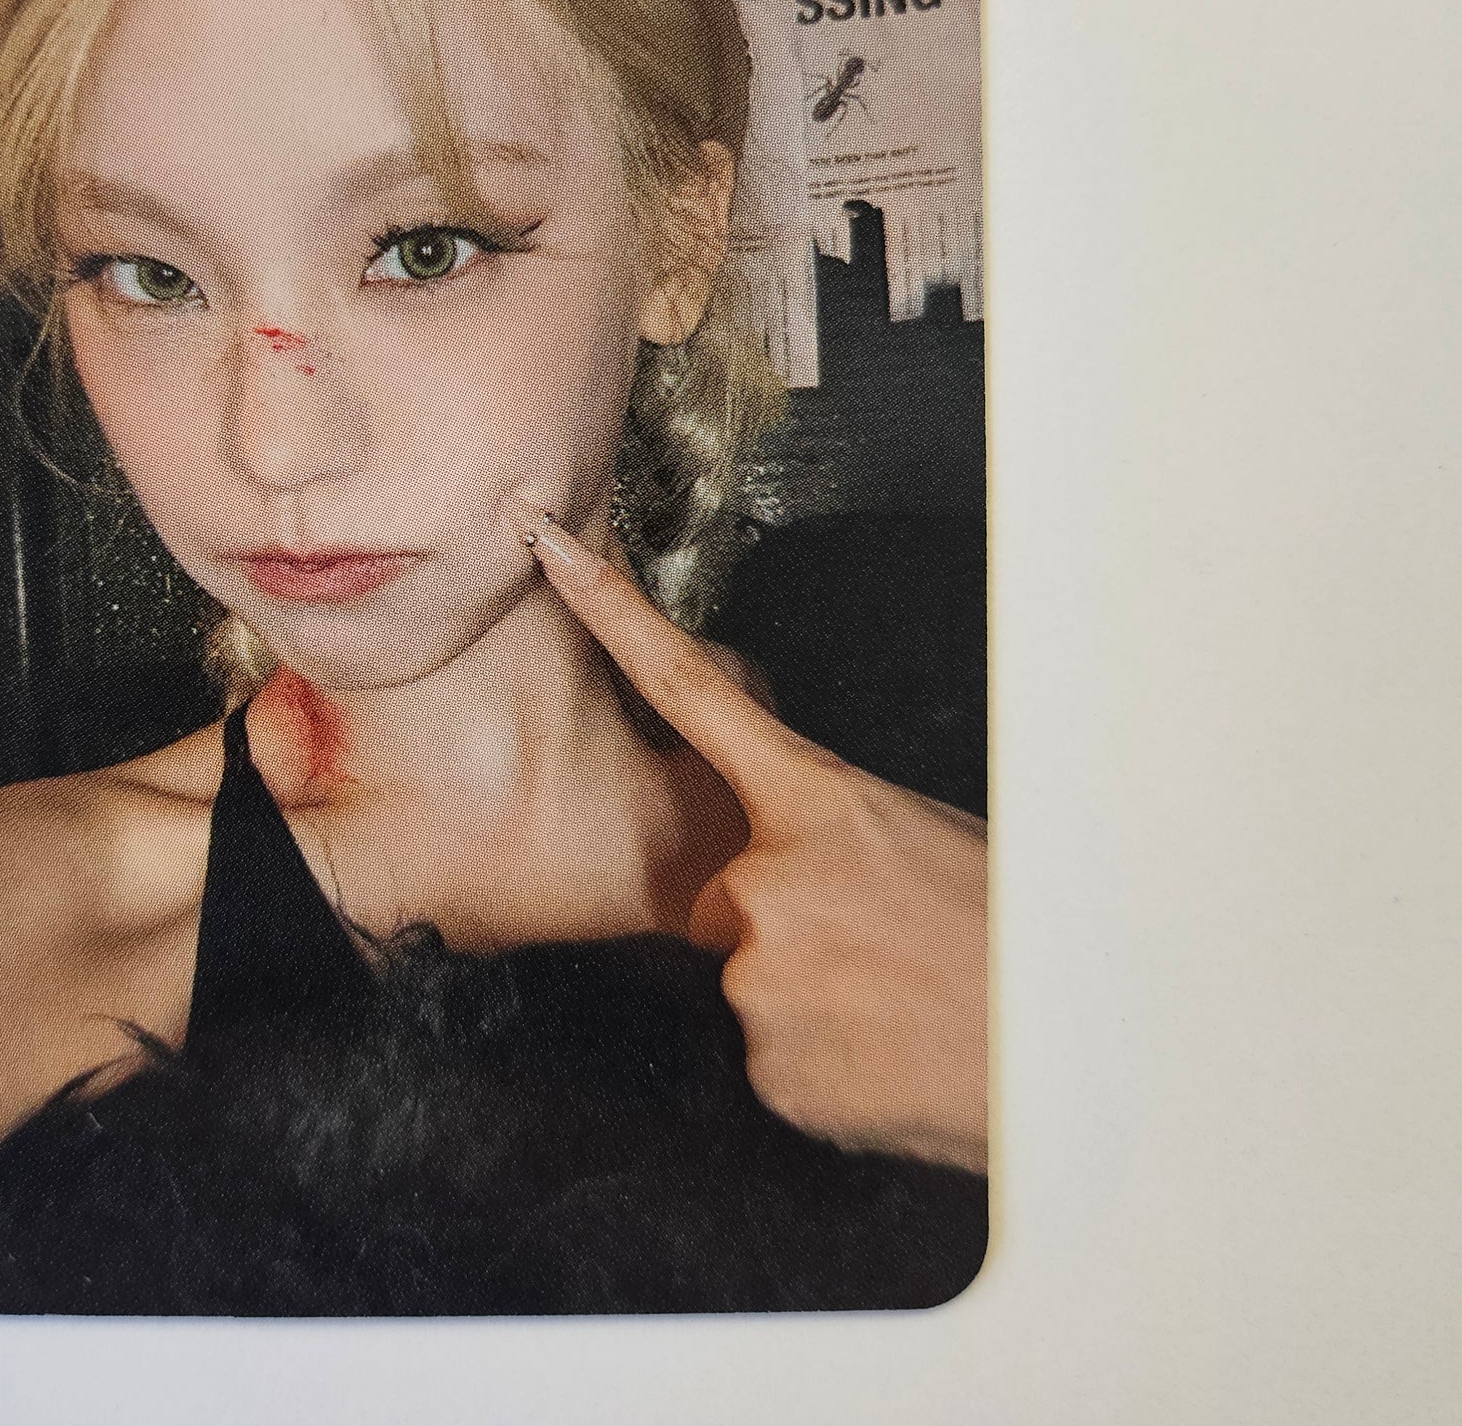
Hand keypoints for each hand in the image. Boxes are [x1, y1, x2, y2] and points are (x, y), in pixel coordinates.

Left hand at [509, 501, 988, 1173]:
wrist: (1069, 1052)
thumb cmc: (1017, 933)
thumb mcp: (922, 837)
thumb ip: (831, 834)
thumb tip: (804, 858)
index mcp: (814, 800)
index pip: (682, 687)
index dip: (610, 614)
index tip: (549, 553)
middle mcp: (767, 880)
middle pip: (732, 897)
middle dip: (789, 923)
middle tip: (882, 948)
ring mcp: (760, 976)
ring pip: (756, 980)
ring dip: (815, 994)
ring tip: (900, 1004)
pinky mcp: (768, 1064)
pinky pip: (775, 1052)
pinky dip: (825, 1059)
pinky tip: (887, 1053)